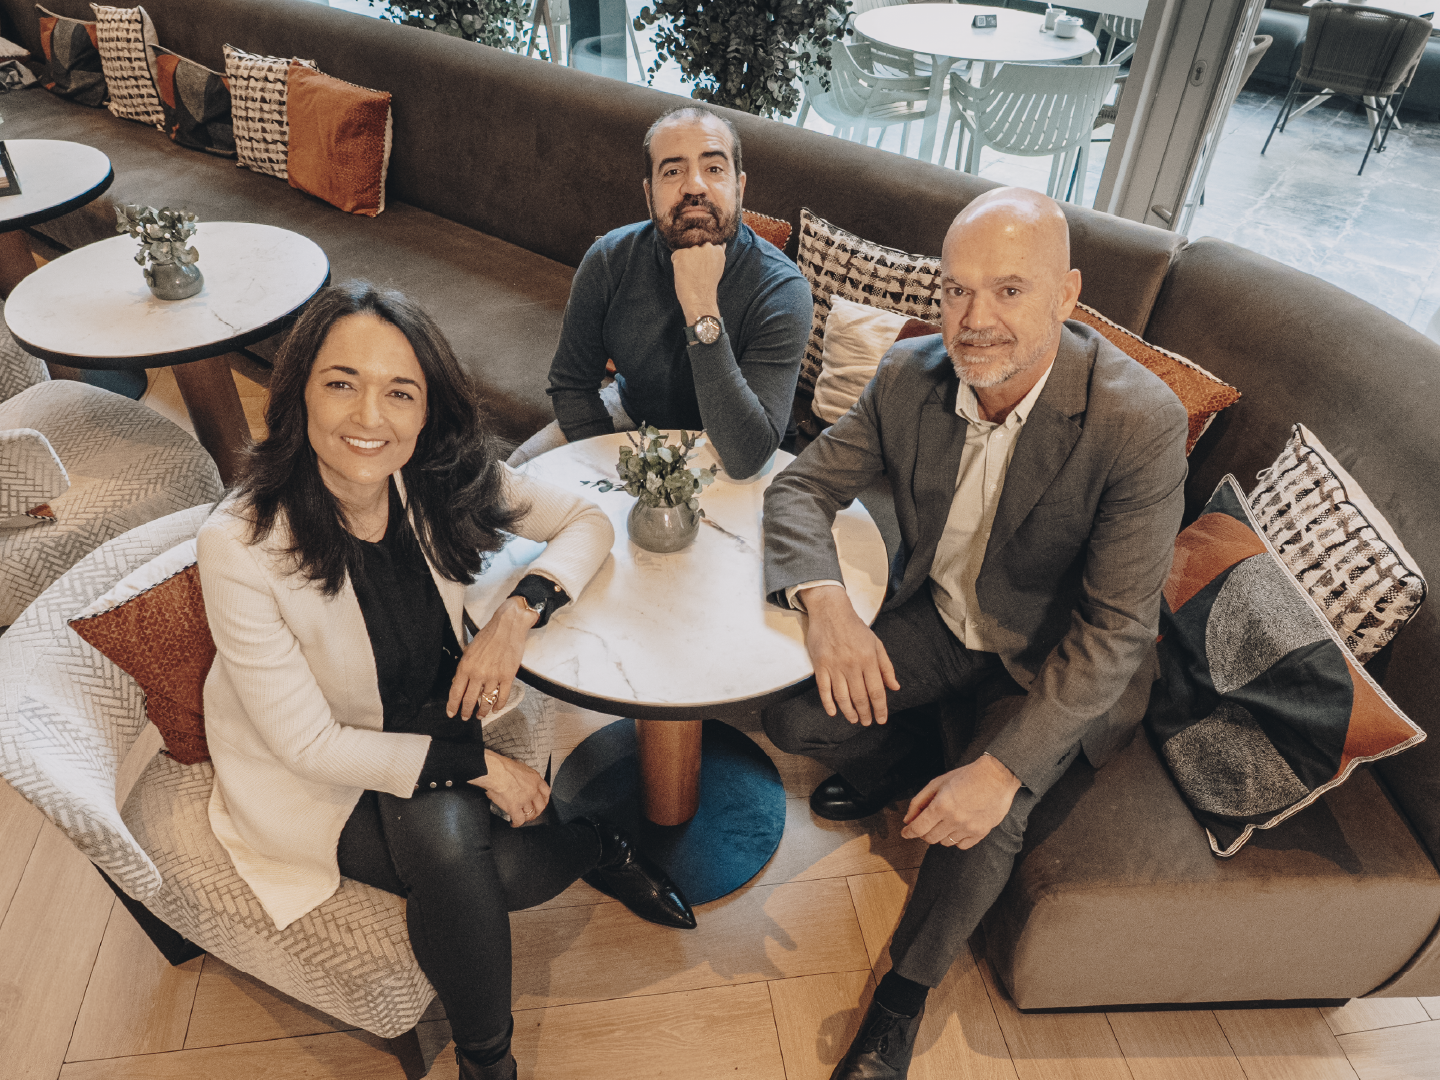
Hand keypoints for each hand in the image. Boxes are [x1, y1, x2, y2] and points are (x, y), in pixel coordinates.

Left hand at [447, 596, 538, 719]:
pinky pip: (502, 696)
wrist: (508, 626)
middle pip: (469, 700)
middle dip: (466, 711)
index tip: (451, 713)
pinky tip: (495, 708)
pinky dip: (499, 705)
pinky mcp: (508, 676)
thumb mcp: (469, 649)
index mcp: (466, 666)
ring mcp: (494, 676)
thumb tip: (459, 682)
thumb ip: (464, 667)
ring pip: (486, 701)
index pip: (456, 692)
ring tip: (481, 715)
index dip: (453, 705)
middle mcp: (478, 674)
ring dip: (482, 711)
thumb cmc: (488, 635)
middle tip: (465, 717)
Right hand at [469, 750, 549, 826]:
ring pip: (530, 814)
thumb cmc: (502, 767)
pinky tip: (513, 822)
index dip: (544, 799)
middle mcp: (532, 790)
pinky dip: (517, 823)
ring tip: (522, 818)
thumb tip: (521, 780)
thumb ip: (525, 776)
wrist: (494, 771)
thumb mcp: (520, 767)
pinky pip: (519, 820)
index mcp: (534, 779)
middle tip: (533, 813)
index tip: (542, 801)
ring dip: (527, 817)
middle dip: (537, 811)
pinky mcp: (514, 807)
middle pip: (541, 805)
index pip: (546, 792)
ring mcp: (524, 800)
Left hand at [670, 242, 725, 323]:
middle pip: (696, 247)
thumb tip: (722, 244)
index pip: (707, 246)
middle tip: (697, 272)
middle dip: (695, 257)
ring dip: (685, 261)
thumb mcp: (718, 267)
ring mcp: (694, 249)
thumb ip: (717, 255)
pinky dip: (676, 265)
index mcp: (718, 250)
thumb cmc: (709, 287)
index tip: (704, 268)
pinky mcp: (682, 254)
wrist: (700, 299)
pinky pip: (675, 256)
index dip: (703, 258)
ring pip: (686, 252)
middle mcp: (707, 246)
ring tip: (691, 275)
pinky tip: (684, 274)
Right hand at [799, 584, 899, 725]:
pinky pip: (824, 689)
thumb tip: (894, 687)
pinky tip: (833, 712)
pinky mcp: (820, 665)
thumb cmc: (856, 628)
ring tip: (854, 720)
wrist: (831, 611)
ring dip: (849, 712)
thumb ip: (886, 667)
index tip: (881, 719)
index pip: (876, 691)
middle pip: (860, 697)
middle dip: (865, 713)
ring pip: (842, 697)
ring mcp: (834, 666)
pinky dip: (828, 703)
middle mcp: (852, 665)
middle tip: (866, 722)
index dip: (880, 708)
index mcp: (868, 660)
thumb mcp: (877, 644)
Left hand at [901, 754, 1021, 847]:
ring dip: (939, 835)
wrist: (996, 777)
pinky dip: (956, 840)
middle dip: (923, 833)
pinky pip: (962, 845)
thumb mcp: (938, 783)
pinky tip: (956, 828)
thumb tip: (908, 820)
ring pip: (945, 842)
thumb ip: (919, 801)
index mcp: (941, 806)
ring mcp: (968, 828)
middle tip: (925, 824)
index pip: (918, 828)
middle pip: (930, 838)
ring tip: (944, 822)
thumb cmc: (966, 776)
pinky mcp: (981, 833)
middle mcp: (954, 820)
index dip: (908, 832)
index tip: (905, 833)